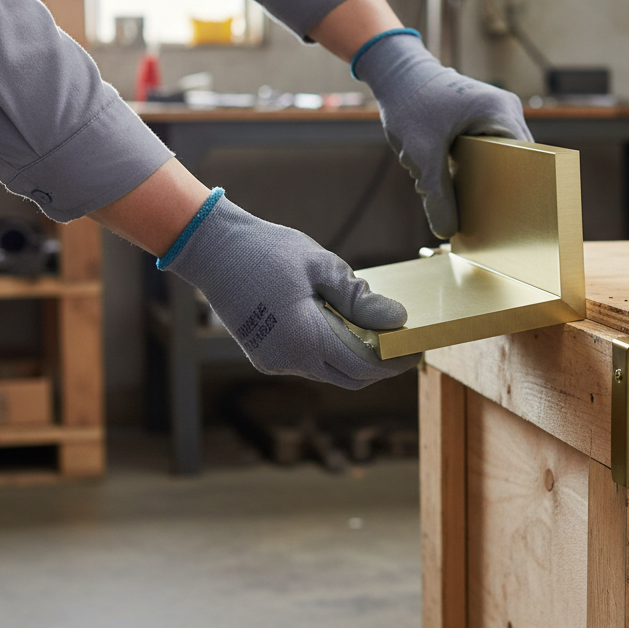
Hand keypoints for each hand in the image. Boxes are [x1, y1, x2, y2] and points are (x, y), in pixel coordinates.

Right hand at [161, 191, 420, 388]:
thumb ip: (358, 297)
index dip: (395, 362)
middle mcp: (288, 359)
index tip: (417, 350)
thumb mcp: (320, 265)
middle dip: (379, 366)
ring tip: (375, 332)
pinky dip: (329, 351)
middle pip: (349, 377)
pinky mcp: (264, 356)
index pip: (364, 366)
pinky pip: (307, 363)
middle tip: (402, 345)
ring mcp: (273, 362)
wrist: (212, 250)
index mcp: (304, 338)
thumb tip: (396, 319)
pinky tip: (341, 327)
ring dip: (353, 358)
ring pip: (328, 371)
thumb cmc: (267, 250)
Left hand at [354, 32, 532, 238]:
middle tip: (492, 221)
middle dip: (501, 189)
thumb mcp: (420, 155)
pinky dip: (479, 170)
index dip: (519, 190)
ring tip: (480, 209)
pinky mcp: (484, 120)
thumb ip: (435, 194)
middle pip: (517, 162)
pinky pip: (491, 152)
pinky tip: (466, 190)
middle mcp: (507, 111)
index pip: (526, 161)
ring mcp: (498, 114)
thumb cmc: (410, 104)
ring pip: (503, 159)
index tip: (510, 217)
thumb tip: (447, 230)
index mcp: (501, 113)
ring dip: (488, 180)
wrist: (396, 75)